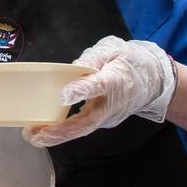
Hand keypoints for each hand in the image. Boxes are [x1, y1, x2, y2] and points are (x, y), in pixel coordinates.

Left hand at [23, 36, 175, 147]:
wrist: (153, 81)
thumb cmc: (130, 62)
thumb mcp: (114, 50)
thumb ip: (93, 58)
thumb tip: (72, 67)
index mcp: (115, 79)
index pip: (98, 86)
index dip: (81, 91)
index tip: (63, 96)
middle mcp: (112, 103)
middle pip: (87, 121)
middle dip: (61, 131)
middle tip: (37, 134)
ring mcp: (108, 116)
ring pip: (83, 128)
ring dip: (58, 135)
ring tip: (33, 136)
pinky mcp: (103, 121)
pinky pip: (82, 127)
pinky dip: (63, 131)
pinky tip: (43, 131)